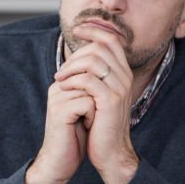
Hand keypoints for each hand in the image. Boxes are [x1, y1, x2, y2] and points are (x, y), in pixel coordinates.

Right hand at [25, 79, 95, 183]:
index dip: (99, 92)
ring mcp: (57, 98)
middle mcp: (57, 88)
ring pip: (91, 91)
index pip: (90, 73)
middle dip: (98, 100)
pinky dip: (92, 117)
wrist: (60, 161)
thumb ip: (91, 90)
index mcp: (62, 84)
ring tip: (87, 122)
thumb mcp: (86, 109)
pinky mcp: (60, 110)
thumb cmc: (75, 138)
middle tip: (91, 117)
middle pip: (92, 80)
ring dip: (97, 109)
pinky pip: (88, 103)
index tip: (93, 110)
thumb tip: (111, 76)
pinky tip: (86, 127)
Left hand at [54, 23, 137, 183]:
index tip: (76, 31)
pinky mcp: (110, 100)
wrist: (111, 152)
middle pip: (101, 46)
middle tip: (61, 71)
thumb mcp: (99, 96)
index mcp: (123, 73)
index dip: (93, 31)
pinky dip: (72, 81)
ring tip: (59, 80)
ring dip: (71, 67)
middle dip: (76, 53)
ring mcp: (119, 88)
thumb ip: (94, 76)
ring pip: (93, 60)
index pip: (111, 39)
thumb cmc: (101, 126)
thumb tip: (79, 58)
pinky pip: (87, 79)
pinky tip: (63, 89)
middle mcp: (124, 77)